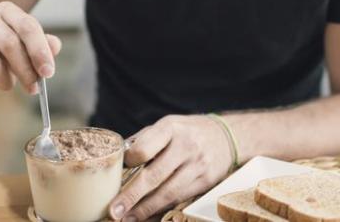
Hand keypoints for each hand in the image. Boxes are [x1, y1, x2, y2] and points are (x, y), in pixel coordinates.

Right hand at [0, 1, 61, 93]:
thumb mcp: (22, 41)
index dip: (40, 51)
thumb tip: (54, 47)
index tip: (48, 73)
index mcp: (5, 9)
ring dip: (4, 80)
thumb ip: (42, 44)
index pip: (27, 26)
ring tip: (8, 85)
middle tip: (33, 88)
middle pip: (9, 44)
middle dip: (25, 71)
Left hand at [109, 115, 233, 221]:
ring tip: (127, 218)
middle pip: (154, 176)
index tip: (116, 172)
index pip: (144, 148)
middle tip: (114, 211)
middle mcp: (186, 146)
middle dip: (132, 196)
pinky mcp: (205, 182)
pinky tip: (146, 216)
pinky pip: (179, 200)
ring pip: (168, 193)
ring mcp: (197, 165)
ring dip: (145, 209)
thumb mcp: (167, 126)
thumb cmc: (187, 132)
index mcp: (170, 128)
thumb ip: (144, 141)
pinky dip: (161, 211)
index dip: (129, 161)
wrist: (225, 137)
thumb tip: (117, 161)